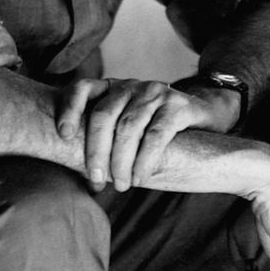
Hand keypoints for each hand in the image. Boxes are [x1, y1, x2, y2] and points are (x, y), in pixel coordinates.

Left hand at [57, 77, 232, 190]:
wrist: (206, 117)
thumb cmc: (158, 129)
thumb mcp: (128, 127)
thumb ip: (107, 139)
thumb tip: (82, 174)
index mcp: (113, 88)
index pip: (83, 89)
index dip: (69, 109)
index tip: (63, 135)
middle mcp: (132, 86)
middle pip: (104, 115)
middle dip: (96, 151)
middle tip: (96, 180)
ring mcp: (156, 92)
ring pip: (129, 126)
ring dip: (121, 160)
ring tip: (121, 185)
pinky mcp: (179, 105)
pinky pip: (157, 134)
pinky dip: (145, 159)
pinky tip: (140, 177)